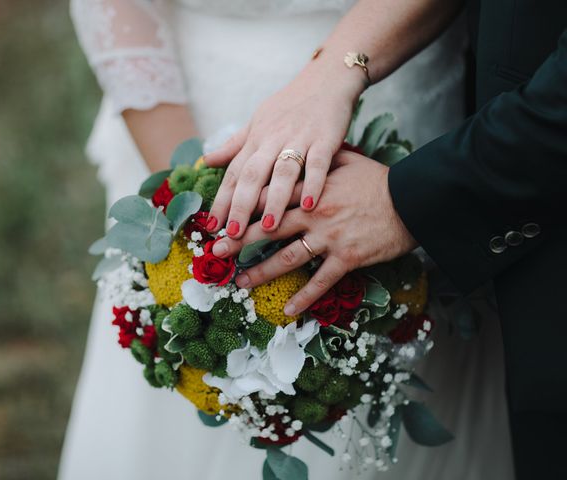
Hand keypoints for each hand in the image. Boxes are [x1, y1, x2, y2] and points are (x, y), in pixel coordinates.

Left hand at [203, 64, 365, 236]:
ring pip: (282, 172)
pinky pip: (318, 163)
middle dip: (241, 206)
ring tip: (267, 228)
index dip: (221, 200)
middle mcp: (273, 139)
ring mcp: (299, 138)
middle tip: (233, 235)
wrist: (327, 78)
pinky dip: (313, 183)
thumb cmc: (290, 104)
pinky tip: (309, 206)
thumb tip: (206, 161)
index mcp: (256, 139)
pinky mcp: (325, 138)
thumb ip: (234, 144)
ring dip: (274, 200)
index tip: (211, 226)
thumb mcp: (258, 121)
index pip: (234, 173)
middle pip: (252, 175)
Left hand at [211, 151, 416, 314]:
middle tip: (215, 254)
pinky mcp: (348, 258)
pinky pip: (321, 281)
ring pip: (287, 258)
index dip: (239, 209)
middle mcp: (313, 214)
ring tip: (241, 283)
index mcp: (308, 189)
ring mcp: (329, 238)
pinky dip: (304, 297)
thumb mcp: (344, 159)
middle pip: (267, 230)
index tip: (219, 219)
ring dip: (261, 273)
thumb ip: (315, 159)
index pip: (266, 199)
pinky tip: (287, 311)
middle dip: (238, 242)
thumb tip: (297, 154)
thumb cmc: (377, 179)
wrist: (412, 200)